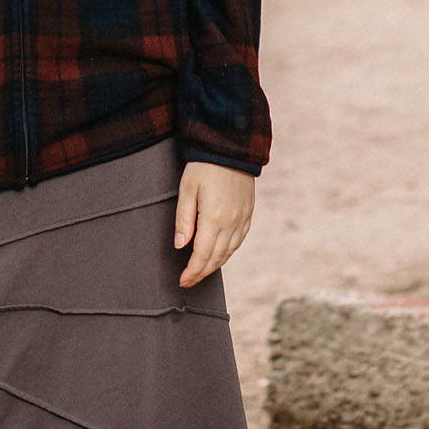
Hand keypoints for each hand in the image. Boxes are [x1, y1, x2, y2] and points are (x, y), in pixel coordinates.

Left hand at [173, 162, 254, 288]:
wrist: (231, 148)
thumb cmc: (204, 167)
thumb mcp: (187, 189)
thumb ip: (184, 219)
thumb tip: (181, 246)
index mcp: (214, 218)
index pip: (202, 255)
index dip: (192, 271)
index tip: (183, 280)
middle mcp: (231, 223)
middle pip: (216, 258)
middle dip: (202, 272)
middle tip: (189, 281)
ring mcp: (242, 219)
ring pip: (229, 252)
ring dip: (215, 265)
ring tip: (202, 271)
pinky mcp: (248, 213)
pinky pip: (239, 241)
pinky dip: (228, 252)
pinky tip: (220, 254)